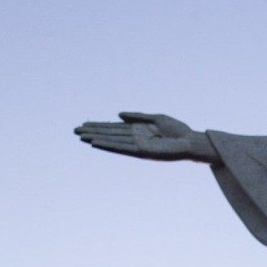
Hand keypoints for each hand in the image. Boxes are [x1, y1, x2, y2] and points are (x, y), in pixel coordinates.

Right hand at [74, 112, 216, 161]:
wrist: (192, 141)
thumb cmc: (178, 130)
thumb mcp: (156, 118)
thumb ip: (137, 116)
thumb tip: (118, 115)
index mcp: (139, 130)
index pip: (114, 128)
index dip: (99, 126)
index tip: (84, 125)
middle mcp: (136, 138)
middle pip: (110, 134)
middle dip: (93, 132)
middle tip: (74, 131)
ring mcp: (138, 146)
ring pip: (113, 141)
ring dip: (97, 139)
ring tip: (81, 137)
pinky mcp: (143, 152)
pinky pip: (123, 148)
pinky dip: (110, 145)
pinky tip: (97, 143)